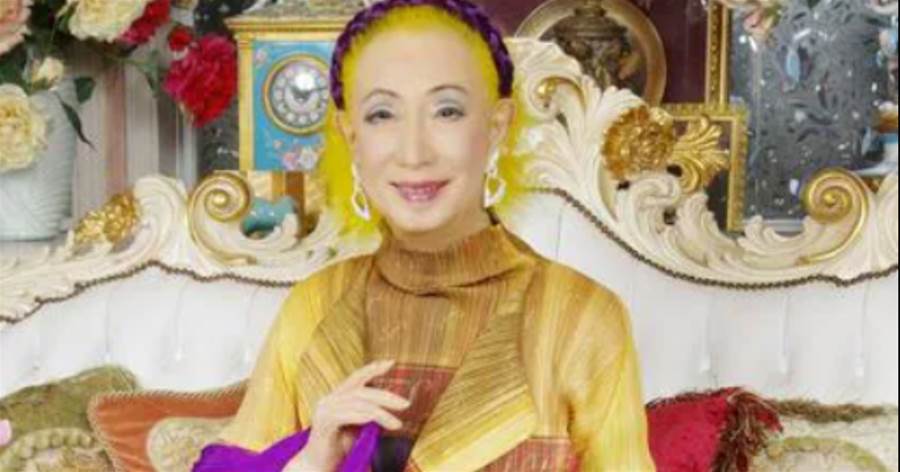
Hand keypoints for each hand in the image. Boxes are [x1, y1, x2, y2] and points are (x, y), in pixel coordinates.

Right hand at [286, 360, 409, 470]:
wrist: (317, 466)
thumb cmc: (339, 447)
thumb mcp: (358, 427)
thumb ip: (369, 413)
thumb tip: (392, 406)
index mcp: (337, 397)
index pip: (356, 378)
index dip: (373, 369)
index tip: (391, 362)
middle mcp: (329, 399)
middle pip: (362, 391)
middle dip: (386, 396)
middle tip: (406, 404)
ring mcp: (324, 409)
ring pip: (358, 403)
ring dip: (381, 413)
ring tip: (397, 424)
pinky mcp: (323, 422)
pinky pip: (345, 415)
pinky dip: (362, 416)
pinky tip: (374, 420)